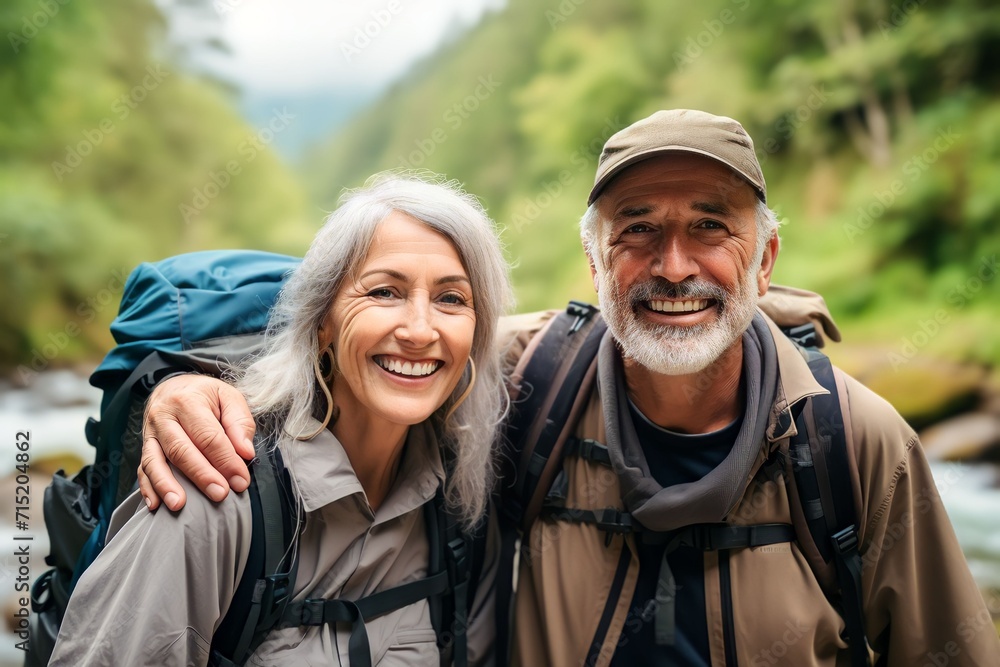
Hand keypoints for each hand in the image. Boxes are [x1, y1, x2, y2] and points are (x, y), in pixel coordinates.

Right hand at [138, 374, 254, 510]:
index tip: (240, 480)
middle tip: (219, 494)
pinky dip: (147, 488)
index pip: (208, 436)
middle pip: (181, 450)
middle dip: (201, 475)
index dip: (225, 460)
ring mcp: (150, 433)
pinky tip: (155, 504)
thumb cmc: (206, 395)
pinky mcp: (145, 447)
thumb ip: (240, 422)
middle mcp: (164, 417)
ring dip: (167, 485)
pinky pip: (142, 469)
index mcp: (188, 401)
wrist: (175, 387)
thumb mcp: (229, 397)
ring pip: (155, 461)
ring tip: (179, 505)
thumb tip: (245, 452)